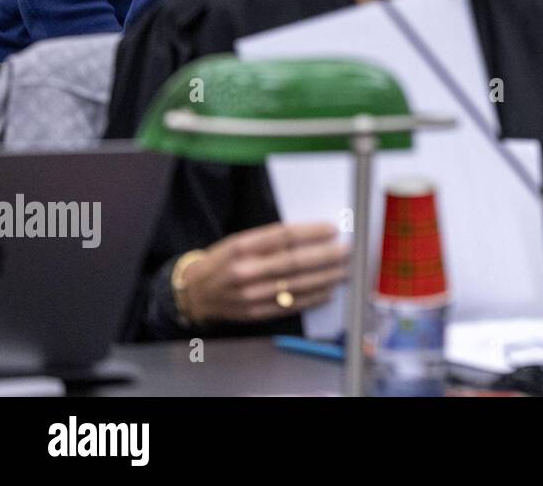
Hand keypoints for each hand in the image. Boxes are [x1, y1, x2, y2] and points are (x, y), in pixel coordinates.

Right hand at [182, 221, 349, 324]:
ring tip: (344, 270)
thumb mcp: (240, 241)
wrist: (195, 294)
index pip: (283, 236)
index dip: (311, 233)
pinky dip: (313, 297)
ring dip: (326, 278)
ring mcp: (250, 295)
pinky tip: (329, 291)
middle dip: (326, 256)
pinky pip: (290, 304)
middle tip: (347, 251)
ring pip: (296, 284)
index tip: (332, 230)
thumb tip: (311, 236)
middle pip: (294, 261)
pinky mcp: (256, 312)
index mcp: (241, 247)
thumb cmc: (222, 262)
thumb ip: (270, 238)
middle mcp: (245, 271)